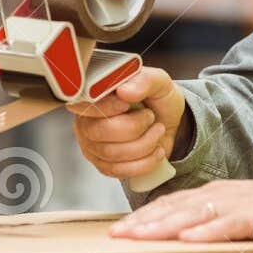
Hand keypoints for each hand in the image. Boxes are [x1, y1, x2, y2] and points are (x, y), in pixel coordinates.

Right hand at [66, 66, 186, 183]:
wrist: (168, 122)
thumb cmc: (157, 99)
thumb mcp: (158, 82)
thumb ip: (144, 81)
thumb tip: (124, 91)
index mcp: (92, 96)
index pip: (84, 104)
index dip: (105, 107)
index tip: (126, 104)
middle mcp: (86, 120)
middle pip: (98, 132)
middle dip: (134, 127)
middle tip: (150, 117)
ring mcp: (91, 145)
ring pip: (111, 154)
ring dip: (144, 144)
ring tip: (157, 131)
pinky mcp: (103, 165)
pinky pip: (118, 171)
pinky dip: (144, 163)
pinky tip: (156, 151)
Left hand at [108, 176, 252, 242]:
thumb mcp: (229, 214)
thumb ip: (205, 222)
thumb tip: (177, 241)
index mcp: (207, 195)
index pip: (167, 204)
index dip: (141, 216)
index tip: (117, 231)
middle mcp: (215, 196)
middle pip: (172, 208)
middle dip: (142, 221)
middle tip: (116, 235)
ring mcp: (234, 205)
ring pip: (193, 214)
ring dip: (164, 226)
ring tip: (140, 236)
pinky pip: (227, 225)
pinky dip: (206, 232)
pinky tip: (187, 239)